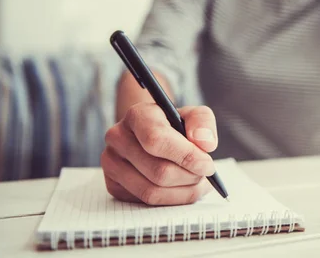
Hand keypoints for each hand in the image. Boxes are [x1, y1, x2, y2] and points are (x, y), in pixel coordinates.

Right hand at [101, 103, 217, 204]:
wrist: (151, 134)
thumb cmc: (175, 125)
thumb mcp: (193, 115)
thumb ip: (203, 122)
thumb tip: (205, 144)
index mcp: (137, 115)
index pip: (157, 139)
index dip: (186, 156)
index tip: (208, 165)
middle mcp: (118, 138)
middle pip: (158, 171)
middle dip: (190, 176)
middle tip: (206, 174)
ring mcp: (111, 163)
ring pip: (152, 192)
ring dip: (183, 192)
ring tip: (198, 182)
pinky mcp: (113, 184)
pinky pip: (145, 203)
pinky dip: (172, 200)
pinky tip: (182, 188)